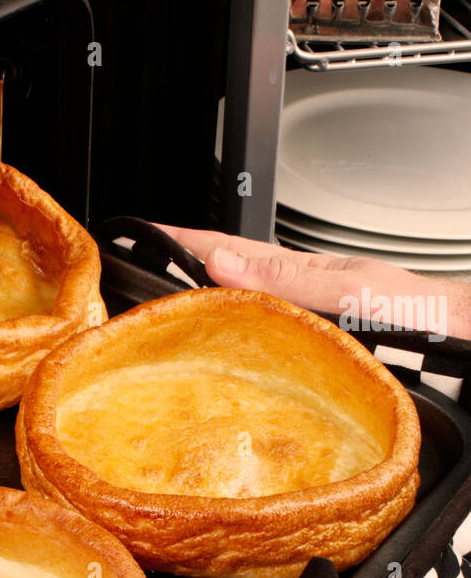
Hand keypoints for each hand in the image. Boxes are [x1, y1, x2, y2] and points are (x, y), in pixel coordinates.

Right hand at [154, 224, 470, 340]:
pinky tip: (230, 343)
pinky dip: (235, 329)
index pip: (226, 248)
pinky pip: (263, 328)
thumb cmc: (416, 311)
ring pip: (244, 299)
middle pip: (229, 271)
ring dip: (205, 296)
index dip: (180, 241)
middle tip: (138, 268)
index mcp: (300, 271)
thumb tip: (221, 265)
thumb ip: (284, 279)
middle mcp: (302, 289)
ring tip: (168, 300)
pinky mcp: (320, 338)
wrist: (457, 333)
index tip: (140, 234)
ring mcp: (310, 312)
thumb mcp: (346, 289)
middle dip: (181, 266)